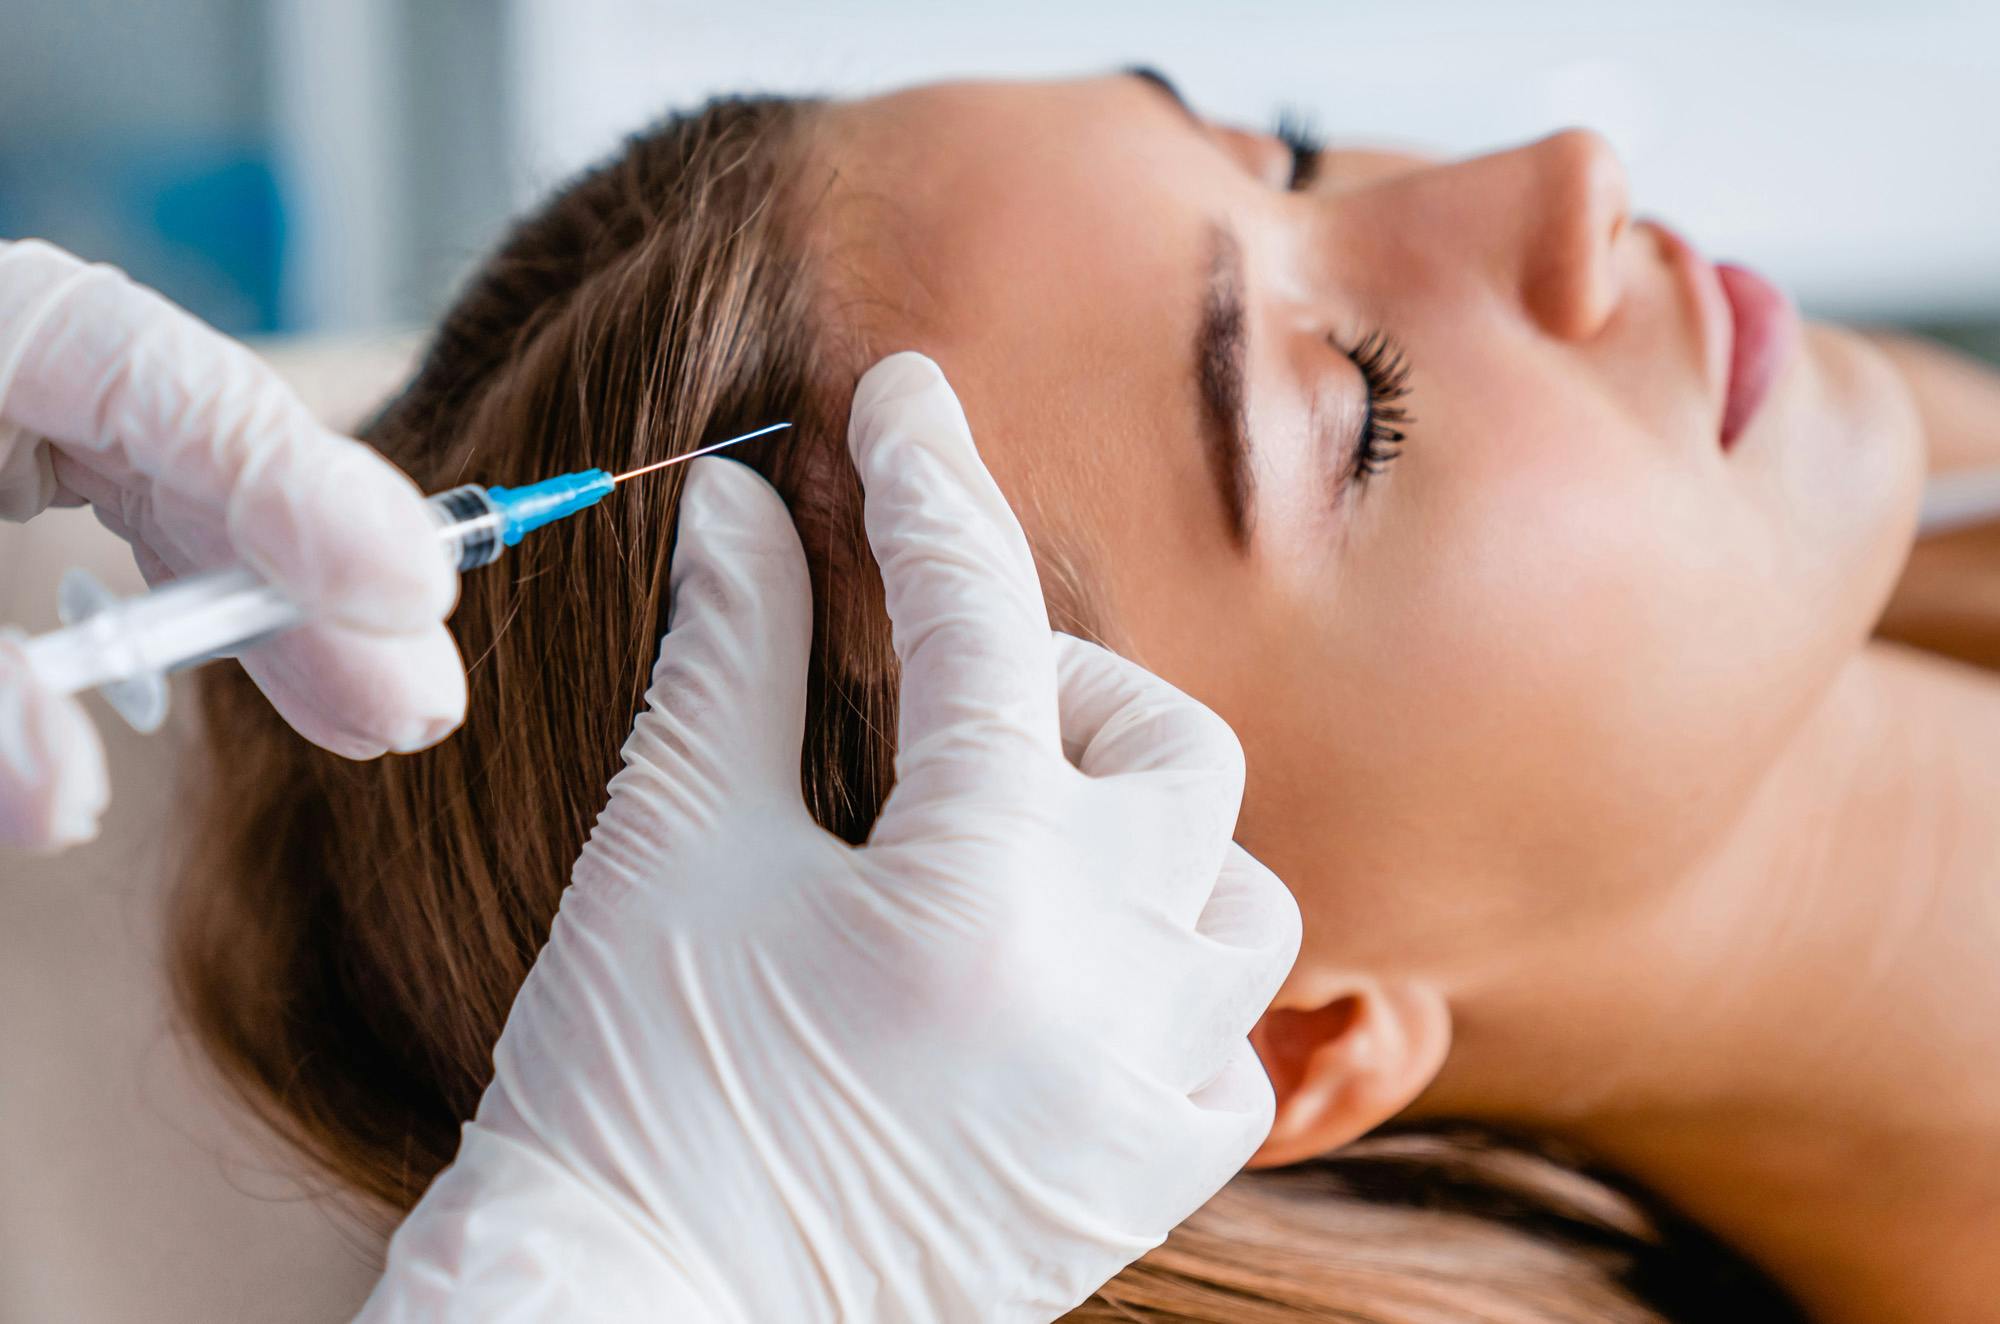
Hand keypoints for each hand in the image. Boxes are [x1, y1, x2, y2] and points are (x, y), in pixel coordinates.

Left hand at [0, 239, 464, 850]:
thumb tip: (63, 801)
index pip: (150, 367)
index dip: (295, 478)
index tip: (409, 589)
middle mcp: (20, 353)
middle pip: (205, 444)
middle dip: (325, 576)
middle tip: (422, 696)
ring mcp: (26, 415)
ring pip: (193, 497)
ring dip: (297, 613)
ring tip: (392, 712)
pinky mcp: (25, 467)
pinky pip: (155, 528)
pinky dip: (226, 611)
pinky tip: (307, 680)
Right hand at [359, 353, 1300, 1321]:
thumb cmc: (625, 1093)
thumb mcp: (672, 849)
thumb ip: (733, 657)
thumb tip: (740, 504)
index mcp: (970, 896)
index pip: (977, 625)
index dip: (934, 484)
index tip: (909, 398)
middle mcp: (1101, 995)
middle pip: (1170, 746)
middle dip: (1058, 685)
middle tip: (940, 716)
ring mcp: (1142, 1099)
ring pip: (1237, 892)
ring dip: (1138, 828)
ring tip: (1012, 843)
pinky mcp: (1142, 1184)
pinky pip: (1231, 1037)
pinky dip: (1168, 971)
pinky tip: (1063, 970)